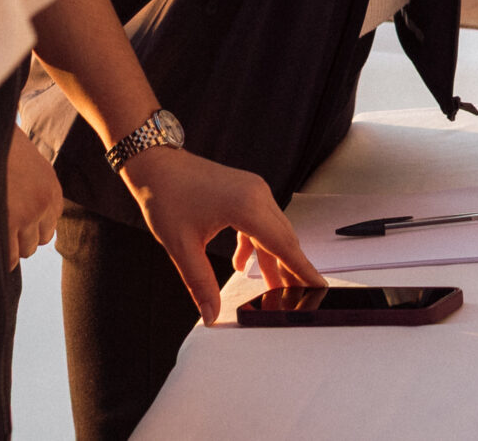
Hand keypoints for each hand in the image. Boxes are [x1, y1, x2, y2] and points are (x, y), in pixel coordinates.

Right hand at [4, 129, 63, 268]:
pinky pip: (8, 258)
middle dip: (19, 239)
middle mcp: (45, 202)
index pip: (49, 225)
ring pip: (24, 251)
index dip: (28, 228)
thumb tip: (18, 206)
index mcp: (51, 187)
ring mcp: (29, 213)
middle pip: (39, 240)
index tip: (10, 224)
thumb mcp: (23, 161)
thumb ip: (28, 185)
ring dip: (8, 247)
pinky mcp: (9, 222)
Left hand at [122, 146, 324, 322]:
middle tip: (298, 298)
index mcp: (247, 206)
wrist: (156, 164)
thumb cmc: (166, 196)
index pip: (283, 245)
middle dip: (291, 270)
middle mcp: (258, 194)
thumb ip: (200, 283)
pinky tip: (242, 262)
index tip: (320, 287)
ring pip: (274, 231)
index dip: (303, 269)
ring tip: (273, 288)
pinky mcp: (247, 190)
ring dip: (273, 258)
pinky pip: (262, 221)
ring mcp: (254, 190)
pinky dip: (257, 244)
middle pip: (285, 239)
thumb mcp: (181, 246)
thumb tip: (211, 313)